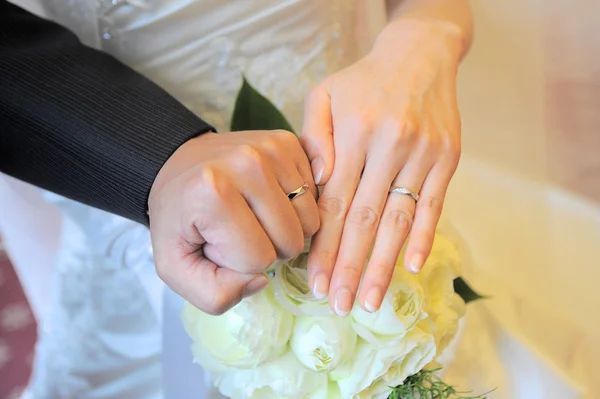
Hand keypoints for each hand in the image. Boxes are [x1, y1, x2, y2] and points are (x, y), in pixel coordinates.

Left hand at [148, 130, 318, 314]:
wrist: (177, 166)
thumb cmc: (179, 220)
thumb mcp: (177, 269)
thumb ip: (214, 294)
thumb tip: (262, 279)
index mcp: (213, 194)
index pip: (260, 259)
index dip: (241, 263)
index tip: (220, 243)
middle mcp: (248, 163)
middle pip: (291, 240)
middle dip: (268, 247)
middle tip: (239, 230)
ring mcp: (272, 148)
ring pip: (309, 221)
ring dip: (287, 229)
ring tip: (255, 215)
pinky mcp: (288, 142)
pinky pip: (315, 196)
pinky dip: (297, 207)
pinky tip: (270, 200)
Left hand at [301, 20, 462, 314]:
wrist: (419, 54)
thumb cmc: (363, 81)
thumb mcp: (324, 95)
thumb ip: (314, 139)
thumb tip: (315, 187)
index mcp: (355, 133)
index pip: (336, 203)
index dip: (326, 246)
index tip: (316, 281)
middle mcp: (390, 145)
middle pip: (366, 219)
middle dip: (351, 267)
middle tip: (340, 305)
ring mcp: (422, 153)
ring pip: (399, 219)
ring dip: (384, 264)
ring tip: (371, 301)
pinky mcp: (447, 158)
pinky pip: (434, 204)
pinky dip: (424, 237)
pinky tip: (411, 267)